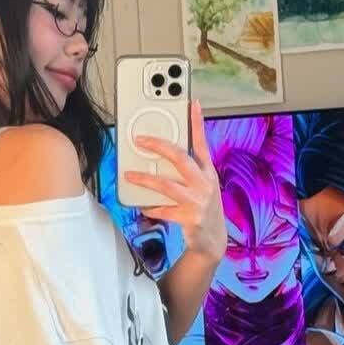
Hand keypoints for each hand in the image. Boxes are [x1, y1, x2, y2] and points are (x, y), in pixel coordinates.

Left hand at [124, 99, 224, 261]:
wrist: (213, 241)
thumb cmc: (203, 208)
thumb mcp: (202, 186)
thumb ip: (188, 171)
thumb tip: (162, 157)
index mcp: (208, 172)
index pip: (203, 142)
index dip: (198, 122)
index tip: (192, 103)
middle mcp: (205, 183)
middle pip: (180, 158)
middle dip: (159, 146)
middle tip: (140, 140)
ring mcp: (198, 201)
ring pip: (167, 185)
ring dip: (145, 180)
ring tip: (130, 176)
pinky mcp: (190, 218)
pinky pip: (163, 210)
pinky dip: (151, 208)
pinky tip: (142, 206)